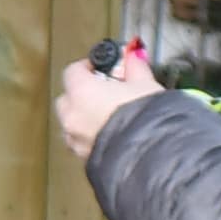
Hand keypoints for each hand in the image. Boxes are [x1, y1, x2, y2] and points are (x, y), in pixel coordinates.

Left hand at [52, 47, 157, 163]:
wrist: (153, 157)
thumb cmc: (146, 118)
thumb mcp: (145, 85)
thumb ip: (135, 68)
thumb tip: (133, 59)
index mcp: (81, 92)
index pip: (72, 71)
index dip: (86, 67)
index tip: (101, 67)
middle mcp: (72, 117)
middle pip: (66, 99)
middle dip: (81, 94)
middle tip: (104, 91)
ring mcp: (76, 142)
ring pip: (72, 125)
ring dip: (85, 118)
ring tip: (110, 116)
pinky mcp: (85, 160)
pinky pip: (82, 144)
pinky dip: (92, 138)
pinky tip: (113, 135)